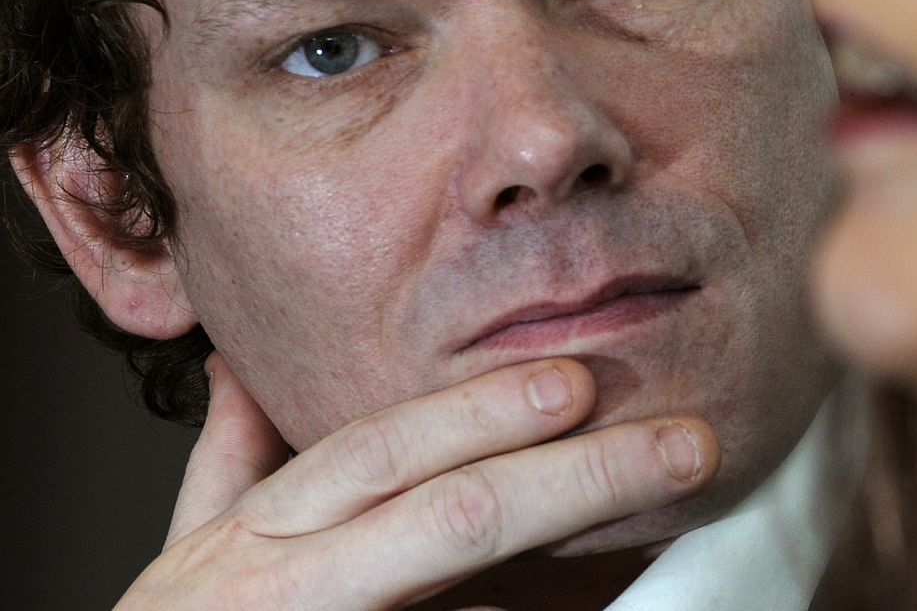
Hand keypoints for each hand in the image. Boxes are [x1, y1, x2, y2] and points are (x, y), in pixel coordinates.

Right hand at [115, 355, 716, 609]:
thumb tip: (238, 371)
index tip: (579, 382)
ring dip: (574, 533)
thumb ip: (230, 467)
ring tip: (669, 503)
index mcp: (260, 532)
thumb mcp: (188, 555)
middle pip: (450, 514)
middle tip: (686, 445)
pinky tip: (604, 607)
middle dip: (575, 475)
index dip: (481, 414)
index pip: (384, 451)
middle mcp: (287, 581)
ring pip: (452, 560)